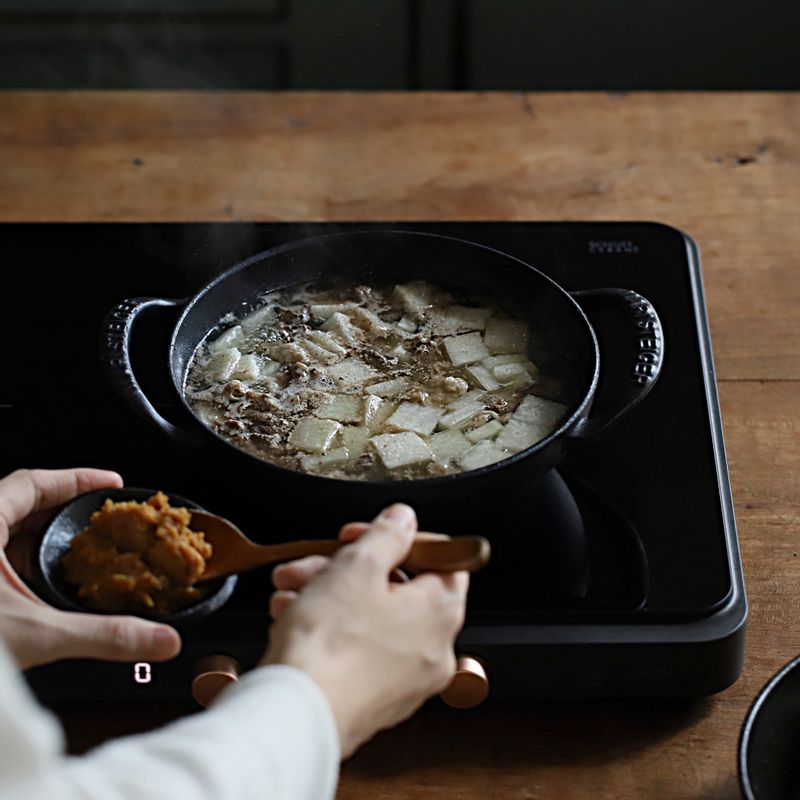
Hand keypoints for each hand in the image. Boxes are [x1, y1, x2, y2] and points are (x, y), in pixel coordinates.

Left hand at [0, 468, 180, 669]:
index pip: (34, 481)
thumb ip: (102, 636)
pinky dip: (17, 563)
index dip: (77, 478)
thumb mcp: (35, 634)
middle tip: (98, 516)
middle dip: (63, 509)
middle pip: (19, 503)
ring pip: (1, 532)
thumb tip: (158, 640)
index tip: (109, 482)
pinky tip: (34, 586)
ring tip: (73, 550)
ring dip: (38, 538)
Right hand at [263, 504, 467, 757]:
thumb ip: (386, 535)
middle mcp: (432, 651)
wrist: (294, 718)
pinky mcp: (371, 701)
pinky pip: (355, 652)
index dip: (404, 539)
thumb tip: (403, 521)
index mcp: (441, 613)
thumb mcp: (358, 565)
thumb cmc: (330, 647)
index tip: (373, 533)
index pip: (443, 560)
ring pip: (369, 619)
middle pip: (396, 589)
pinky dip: (327, 631)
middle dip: (349, 567)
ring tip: (293, 589)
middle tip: (321, 560)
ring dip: (329, 595)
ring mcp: (402, 682)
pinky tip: (292, 618)